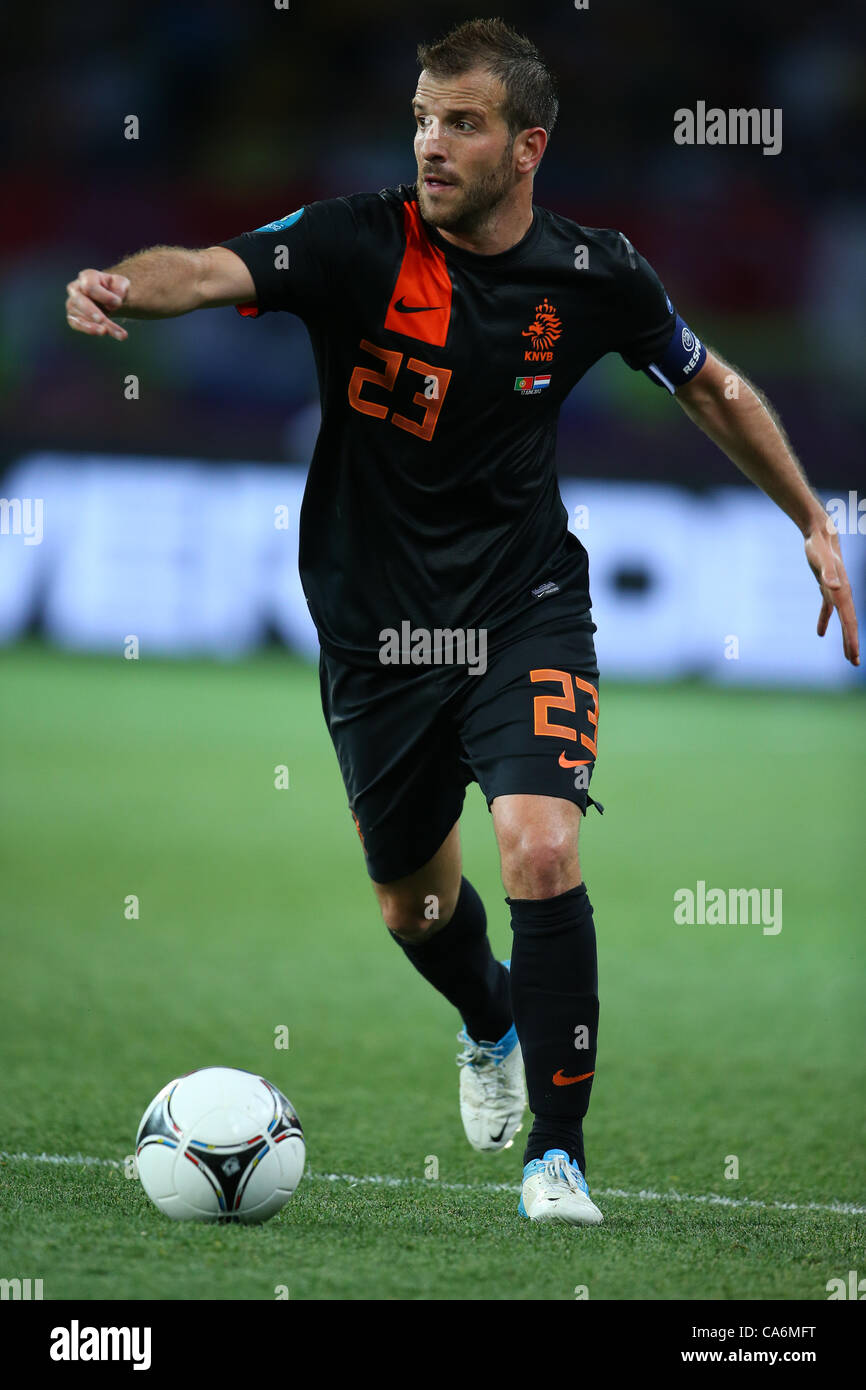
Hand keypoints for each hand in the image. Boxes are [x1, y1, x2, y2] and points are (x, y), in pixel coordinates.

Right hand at [65, 270, 129, 339]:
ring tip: (113, 332)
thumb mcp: (121, 283)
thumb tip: (116, 301)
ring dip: (98, 326)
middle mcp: (75, 289)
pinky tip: (104, 333)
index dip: (104, 296)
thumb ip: (120, 287)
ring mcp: (72, 304)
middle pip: (79, 300)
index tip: (119, 303)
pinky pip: (77, 324)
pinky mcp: (73, 317)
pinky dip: (90, 330)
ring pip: (81, 316)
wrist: (110, 299)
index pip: (90, 286)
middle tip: (102, 320)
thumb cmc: (113, 288)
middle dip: (91, 312)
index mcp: (87, 277)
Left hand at [804, 513, 859, 664]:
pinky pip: (827, 610)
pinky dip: (824, 621)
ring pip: (842, 619)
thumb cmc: (819, 547)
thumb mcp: (821, 561)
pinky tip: (820, 633)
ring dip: (844, 636)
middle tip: (854, 662)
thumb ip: (827, 574)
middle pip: (849, 624)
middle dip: (852, 644)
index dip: (852, 639)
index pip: (849, 621)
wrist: (820, 533)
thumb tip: (833, 588)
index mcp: (843, 593)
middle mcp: (842, 594)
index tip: (854, 656)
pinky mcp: (826, 588)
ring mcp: (835, 591)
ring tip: (847, 654)